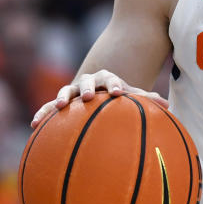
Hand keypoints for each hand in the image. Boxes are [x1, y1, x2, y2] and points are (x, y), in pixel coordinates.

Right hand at [31, 69, 168, 127]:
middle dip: (87, 88)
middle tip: (88, 96)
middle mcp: (88, 82)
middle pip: (87, 81)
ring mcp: (72, 91)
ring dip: (61, 98)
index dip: (115, 85)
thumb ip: (146, 100)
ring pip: (65, 92)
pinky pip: (48, 107)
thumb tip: (168, 105)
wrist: (97, 89)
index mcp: (107, 79)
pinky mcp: (60, 102)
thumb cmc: (117, 96)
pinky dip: (42, 113)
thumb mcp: (131, 95)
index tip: (119, 93)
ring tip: (58, 107)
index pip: (112, 79)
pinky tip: (34, 124)